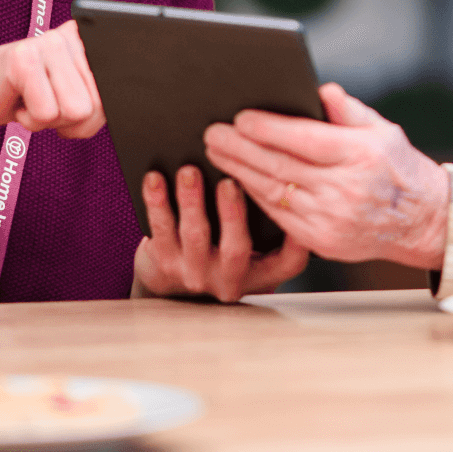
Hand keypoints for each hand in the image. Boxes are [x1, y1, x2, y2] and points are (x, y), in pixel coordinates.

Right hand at [0, 20, 104, 138]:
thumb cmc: (23, 97)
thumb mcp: (70, 96)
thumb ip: (98, 98)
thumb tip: (112, 108)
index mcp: (88, 41)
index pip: (119, 91)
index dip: (95, 113)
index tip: (71, 105)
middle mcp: (71, 36)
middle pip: (98, 106)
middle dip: (71, 121)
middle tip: (46, 103)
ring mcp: (47, 43)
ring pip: (77, 110)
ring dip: (50, 120)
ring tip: (33, 100)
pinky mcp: (24, 58)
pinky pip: (47, 113)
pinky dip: (31, 120)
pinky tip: (18, 100)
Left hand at [132, 165, 308, 301]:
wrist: (173, 283)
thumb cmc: (223, 248)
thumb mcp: (255, 246)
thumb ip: (268, 219)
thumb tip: (274, 168)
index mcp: (261, 273)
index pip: (288, 263)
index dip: (298, 241)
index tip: (295, 207)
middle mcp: (230, 278)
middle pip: (236, 249)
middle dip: (232, 213)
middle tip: (229, 182)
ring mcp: (196, 274)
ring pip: (195, 237)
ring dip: (191, 201)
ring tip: (189, 172)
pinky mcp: (164, 264)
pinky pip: (161, 230)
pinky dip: (157, 202)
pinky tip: (155, 179)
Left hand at [204, 83, 449, 268]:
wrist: (421, 221)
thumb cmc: (397, 166)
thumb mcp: (383, 129)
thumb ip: (348, 110)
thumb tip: (320, 90)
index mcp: (360, 156)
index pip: (303, 140)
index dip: (267, 129)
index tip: (239, 118)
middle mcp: (345, 189)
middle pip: (280, 166)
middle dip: (240, 148)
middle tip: (212, 133)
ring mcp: (331, 219)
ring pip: (273, 192)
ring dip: (239, 172)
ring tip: (216, 152)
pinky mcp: (321, 241)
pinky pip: (279, 216)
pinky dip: (255, 196)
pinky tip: (238, 179)